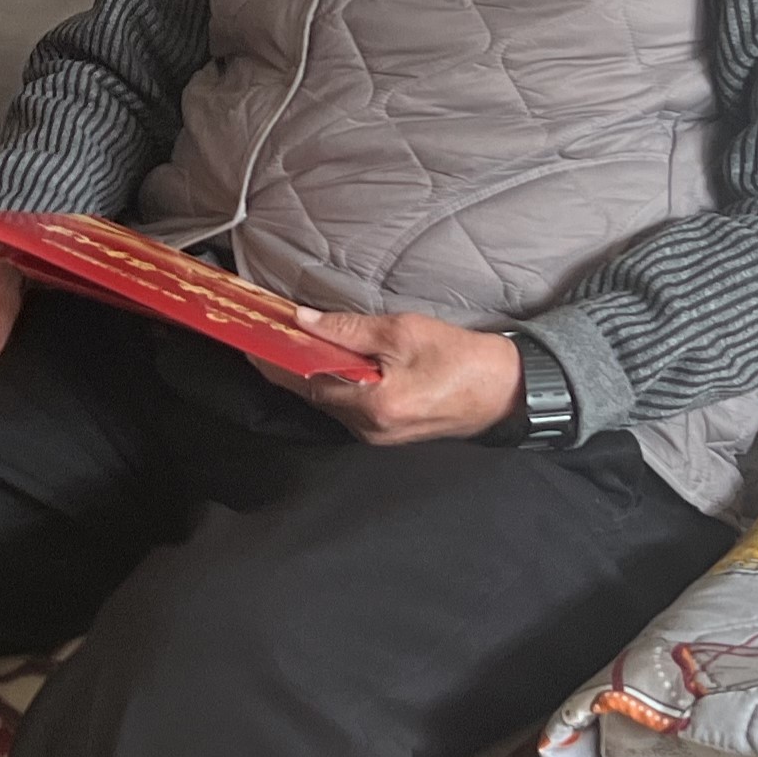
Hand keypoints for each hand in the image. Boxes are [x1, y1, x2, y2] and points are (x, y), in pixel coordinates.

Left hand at [282, 307, 521, 446]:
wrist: (504, 391)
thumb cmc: (460, 358)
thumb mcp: (403, 331)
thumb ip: (349, 329)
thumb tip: (305, 321)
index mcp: (372, 405)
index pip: (306, 381)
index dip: (276, 359)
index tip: (253, 340)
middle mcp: (369, 429)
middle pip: (314, 394)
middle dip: (289, 365)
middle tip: (268, 335)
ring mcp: (377, 436)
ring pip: (329, 402)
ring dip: (311, 374)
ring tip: (292, 345)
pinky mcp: (386, 433)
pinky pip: (347, 408)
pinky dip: (334, 384)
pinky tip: (328, 364)